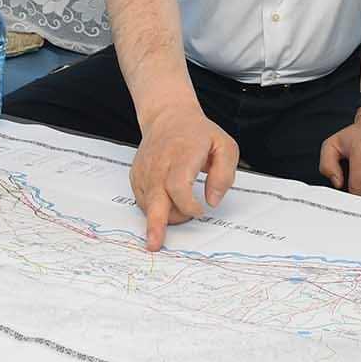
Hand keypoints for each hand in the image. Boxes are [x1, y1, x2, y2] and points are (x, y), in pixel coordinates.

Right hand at [130, 105, 238, 251]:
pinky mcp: (136, 176)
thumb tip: (212, 201)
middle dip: (155, 223)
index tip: (200, 211)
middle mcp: (159, 164)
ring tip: (181, 209)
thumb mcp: (224, 146)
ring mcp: (144, 171)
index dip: (188, 205)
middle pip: (154, 198)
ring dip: (164, 216)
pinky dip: (154, 209)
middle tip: (155, 244)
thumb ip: (224, 175)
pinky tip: (167, 203)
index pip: (178, 186)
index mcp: (182, 155)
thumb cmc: (198, 134)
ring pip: (149, 204)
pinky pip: (143, 201)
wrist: (167, 117)